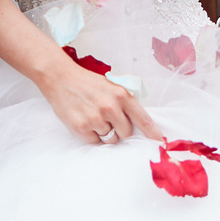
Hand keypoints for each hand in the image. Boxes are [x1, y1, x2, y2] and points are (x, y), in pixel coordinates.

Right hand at [33, 53, 161, 146]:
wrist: (60, 78)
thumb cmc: (87, 83)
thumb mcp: (111, 86)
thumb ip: (125, 103)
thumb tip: (139, 124)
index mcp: (121, 95)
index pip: (143, 118)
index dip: (152, 132)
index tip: (160, 141)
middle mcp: (110, 107)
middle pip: (127, 133)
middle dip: (121, 130)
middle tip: (110, 120)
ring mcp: (95, 119)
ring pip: (112, 140)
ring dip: (106, 134)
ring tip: (95, 119)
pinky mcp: (81, 128)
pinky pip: (95, 142)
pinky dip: (93, 136)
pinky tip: (86, 122)